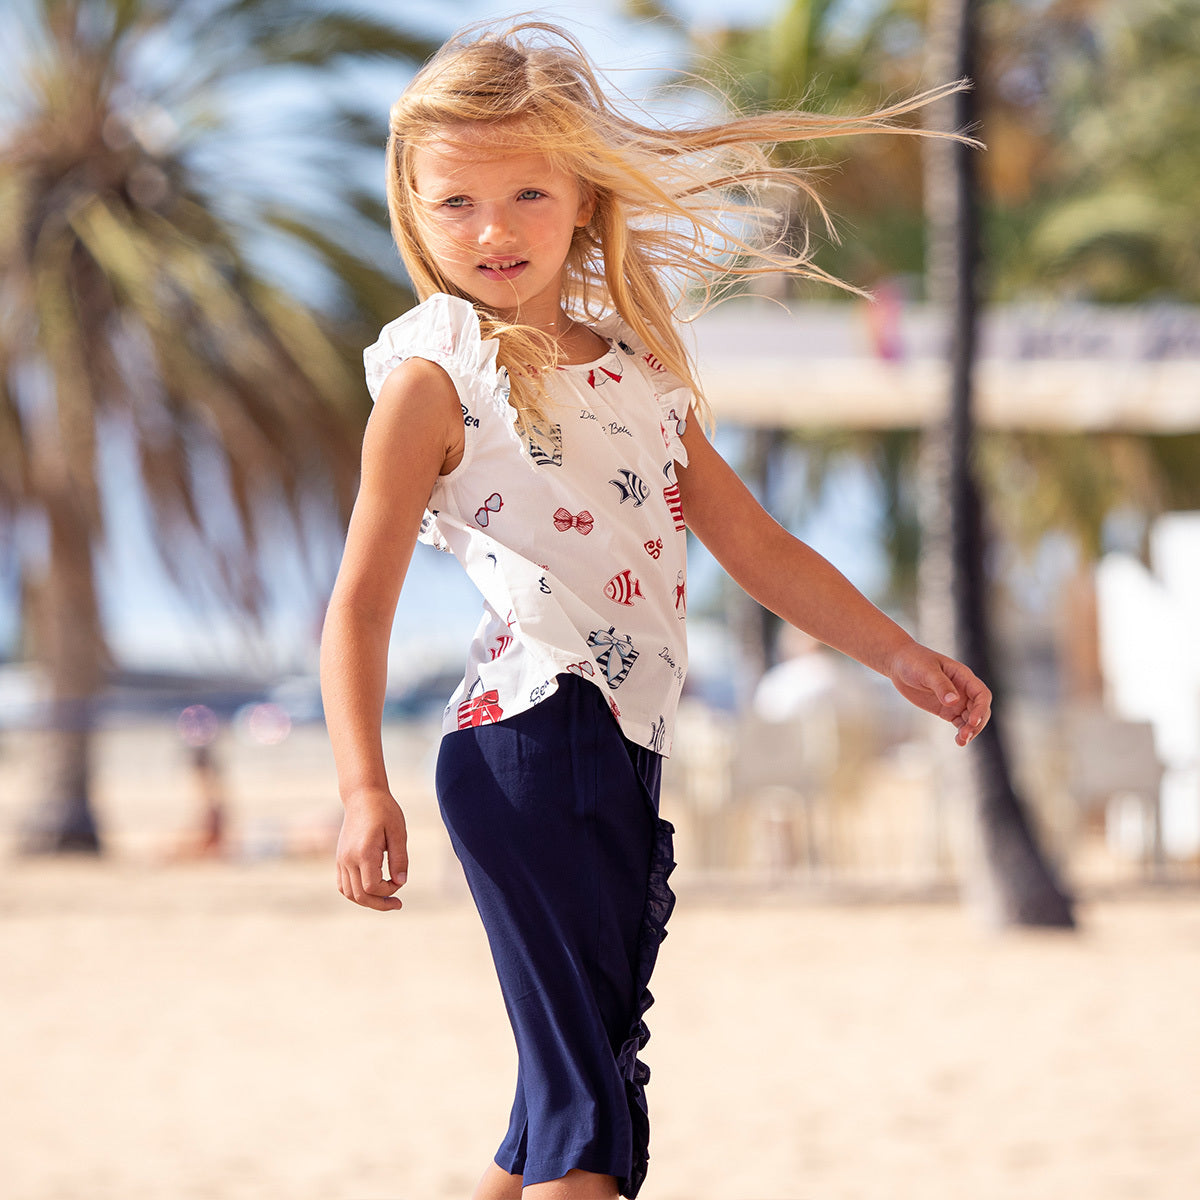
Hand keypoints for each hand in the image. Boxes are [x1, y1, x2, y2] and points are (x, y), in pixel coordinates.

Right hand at [335, 788, 408, 910]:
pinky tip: (372, 889)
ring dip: (367, 901)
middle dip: (380, 904)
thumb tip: (401, 882)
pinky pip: (343, 885)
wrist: (362, 796)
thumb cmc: (384, 811)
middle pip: (359, 896)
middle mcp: (348, 859)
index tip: (400, 880)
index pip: (372, 887)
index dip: (389, 891)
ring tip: (386, 898)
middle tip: (398, 904)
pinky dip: (356, 892)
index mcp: (364, 852)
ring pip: (349, 893)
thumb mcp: (399, 832)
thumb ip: (400, 859)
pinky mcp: (339, 859)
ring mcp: (341, 860)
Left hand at [886, 641, 991, 746]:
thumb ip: (940, 685)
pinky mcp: (946, 710)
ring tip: (961, 742)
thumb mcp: (926, 671)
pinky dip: (962, 732)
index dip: (981, 709)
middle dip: (976, 723)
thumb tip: (954, 701)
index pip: (981, 694)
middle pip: (980, 709)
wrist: (899, 664)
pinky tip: (959, 741)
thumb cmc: (914, 661)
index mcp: (964, 676)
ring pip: (971, 719)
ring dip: (970, 731)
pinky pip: (960, 723)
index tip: (972, 721)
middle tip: (965, 735)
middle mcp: (964, 689)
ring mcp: (956, 701)